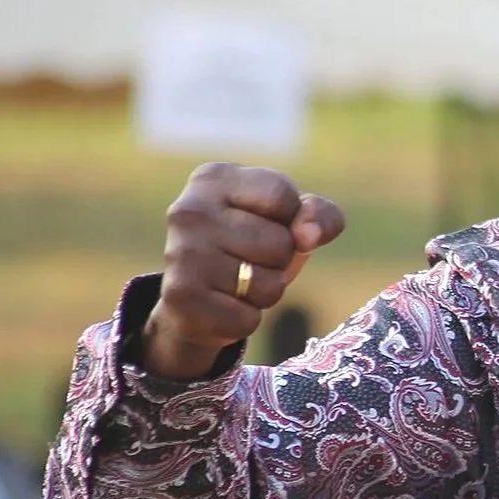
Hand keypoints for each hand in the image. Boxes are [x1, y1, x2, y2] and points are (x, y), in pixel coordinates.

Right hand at [141, 163, 345, 378]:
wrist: (195, 302)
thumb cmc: (251, 248)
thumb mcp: (290, 221)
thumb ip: (318, 214)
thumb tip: (309, 236)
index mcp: (214, 178)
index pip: (283, 196)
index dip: (291, 219)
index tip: (265, 224)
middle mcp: (190, 210)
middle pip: (280, 243)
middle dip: (279, 260)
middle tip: (249, 261)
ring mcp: (181, 253)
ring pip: (268, 285)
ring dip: (264, 292)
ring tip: (236, 283)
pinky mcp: (181, 297)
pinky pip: (248, 319)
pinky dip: (245, 320)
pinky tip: (221, 306)